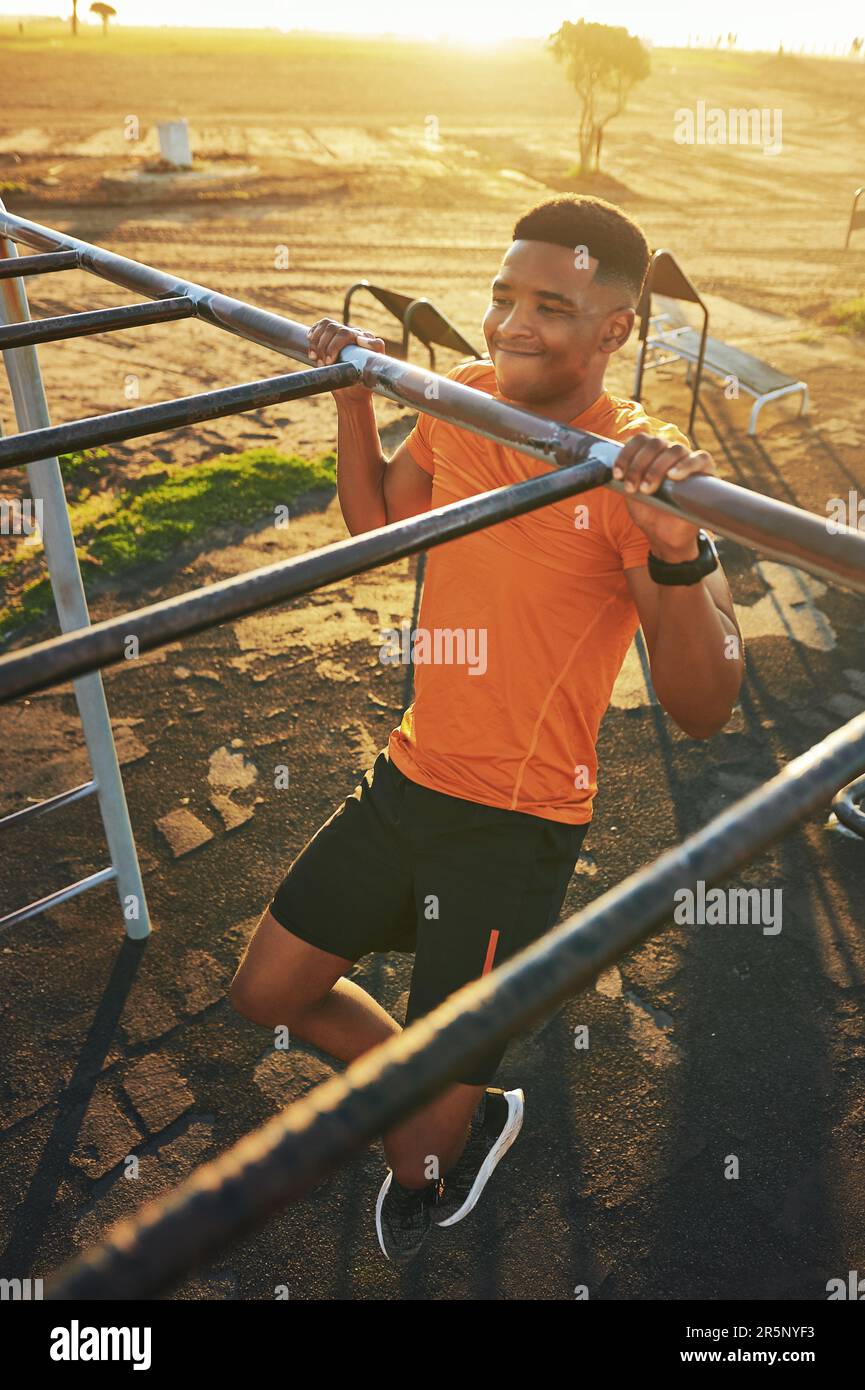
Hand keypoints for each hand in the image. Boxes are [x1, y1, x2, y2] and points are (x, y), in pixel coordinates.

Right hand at [307, 318, 385, 403]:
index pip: (346, 333)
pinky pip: (321, 326)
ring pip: (326, 326)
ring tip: (314, 359)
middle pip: (333, 328)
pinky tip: (310, 341)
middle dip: (324, 347)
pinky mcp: (331, 337)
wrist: (351, 394)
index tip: (329, 362)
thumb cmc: (361, 385)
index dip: (334, 345)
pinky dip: (313, 333)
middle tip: (322, 364)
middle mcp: (353, 334)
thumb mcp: (370, 373)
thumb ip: (373, 354)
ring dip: (316, 342)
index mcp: (364, 340)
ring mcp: (342, 335)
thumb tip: (360, 339)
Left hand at [612, 434, 714, 560]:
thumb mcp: (631, 494)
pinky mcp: (706, 471)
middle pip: (656, 443)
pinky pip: (701, 458)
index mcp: (652, 454)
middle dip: (639, 465)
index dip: (627, 453)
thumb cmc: (648, 512)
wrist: (665, 536)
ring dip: (657, 468)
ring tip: (648, 488)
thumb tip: (613, 468)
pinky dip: (687, 464)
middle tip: (632, 487)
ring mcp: (688, 460)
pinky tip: (674, 476)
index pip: (640, 440)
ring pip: (675, 449)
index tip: (617, 474)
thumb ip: (625, 477)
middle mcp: (670, 453)